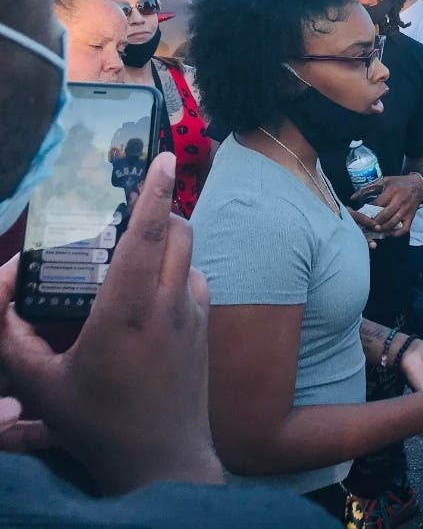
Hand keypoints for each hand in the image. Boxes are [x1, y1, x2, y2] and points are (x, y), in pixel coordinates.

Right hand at [0, 154, 222, 493]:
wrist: (160, 459)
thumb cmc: (95, 422)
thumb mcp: (35, 382)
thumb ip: (9, 330)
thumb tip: (4, 279)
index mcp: (129, 311)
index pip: (149, 236)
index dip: (158, 192)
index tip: (167, 159)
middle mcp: (170, 305)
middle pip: (179, 232)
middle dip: (161, 210)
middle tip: (132, 208)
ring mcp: (196, 315)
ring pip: (190, 254)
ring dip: (169, 241)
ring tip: (135, 249)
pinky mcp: (207, 327)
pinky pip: (197, 279)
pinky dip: (178, 270)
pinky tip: (151, 290)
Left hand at [353, 174, 422, 235]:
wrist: (419, 185)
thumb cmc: (399, 183)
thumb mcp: (385, 181)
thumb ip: (369, 188)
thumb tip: (352, 198)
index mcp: (392, 191)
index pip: (378, 204)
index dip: (369, 211)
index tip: (361, 216)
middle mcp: (400, 200)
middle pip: (385, 215)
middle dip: (374, 222)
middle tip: (366, 226)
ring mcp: (406, 210)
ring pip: (393, 223)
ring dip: (383, 228)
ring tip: (375, 230)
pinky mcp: (411, 216)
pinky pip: (404, 228)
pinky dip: (396, 233)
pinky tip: (389, 233)